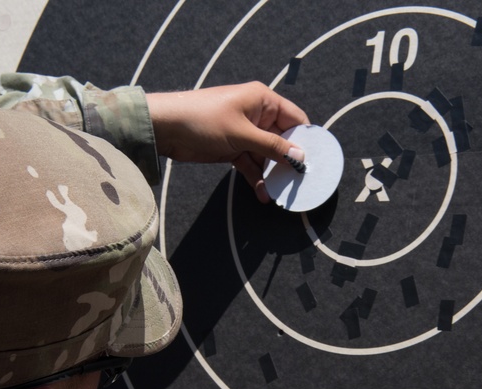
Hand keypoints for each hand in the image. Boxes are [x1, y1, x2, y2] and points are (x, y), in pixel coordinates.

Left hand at [146, 82, 308, 201]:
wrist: (165, 128)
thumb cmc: (204, 120)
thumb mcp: (242, 134)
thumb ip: (272, 146)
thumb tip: (300, 157)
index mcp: (263, 100)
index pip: (295, 119)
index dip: (306, 139)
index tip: (315, 161)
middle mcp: (257, 114)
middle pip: (283, 139)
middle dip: (289, 161)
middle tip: (300, 183)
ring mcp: (245, 132)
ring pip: (267, 155)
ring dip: (272, 174)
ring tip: (281, 194)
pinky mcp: (233, 148)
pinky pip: (251, 164)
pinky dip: (256, 178)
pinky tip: (263, 195)